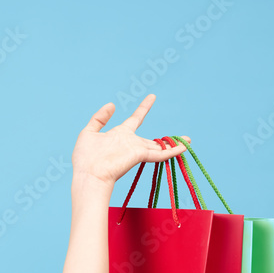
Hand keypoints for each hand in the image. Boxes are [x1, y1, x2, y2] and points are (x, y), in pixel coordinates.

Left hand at [70, 94, 188, 186]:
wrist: (88, 175)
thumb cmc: (85, 158)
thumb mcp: (89, 132)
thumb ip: (100, 118)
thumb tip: (112, 105)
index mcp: (119, 135)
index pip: (135, 119)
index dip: (144, 108)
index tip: (152, 96)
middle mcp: (130, 142)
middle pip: (152, 140)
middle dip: (166, 141)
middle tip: (184, 138)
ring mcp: (135, 149)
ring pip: (159, 147)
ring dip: (174, 145)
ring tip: (188, 141)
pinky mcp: (138, 155)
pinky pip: (159, 153)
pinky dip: (172, 151)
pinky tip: (184, 147)